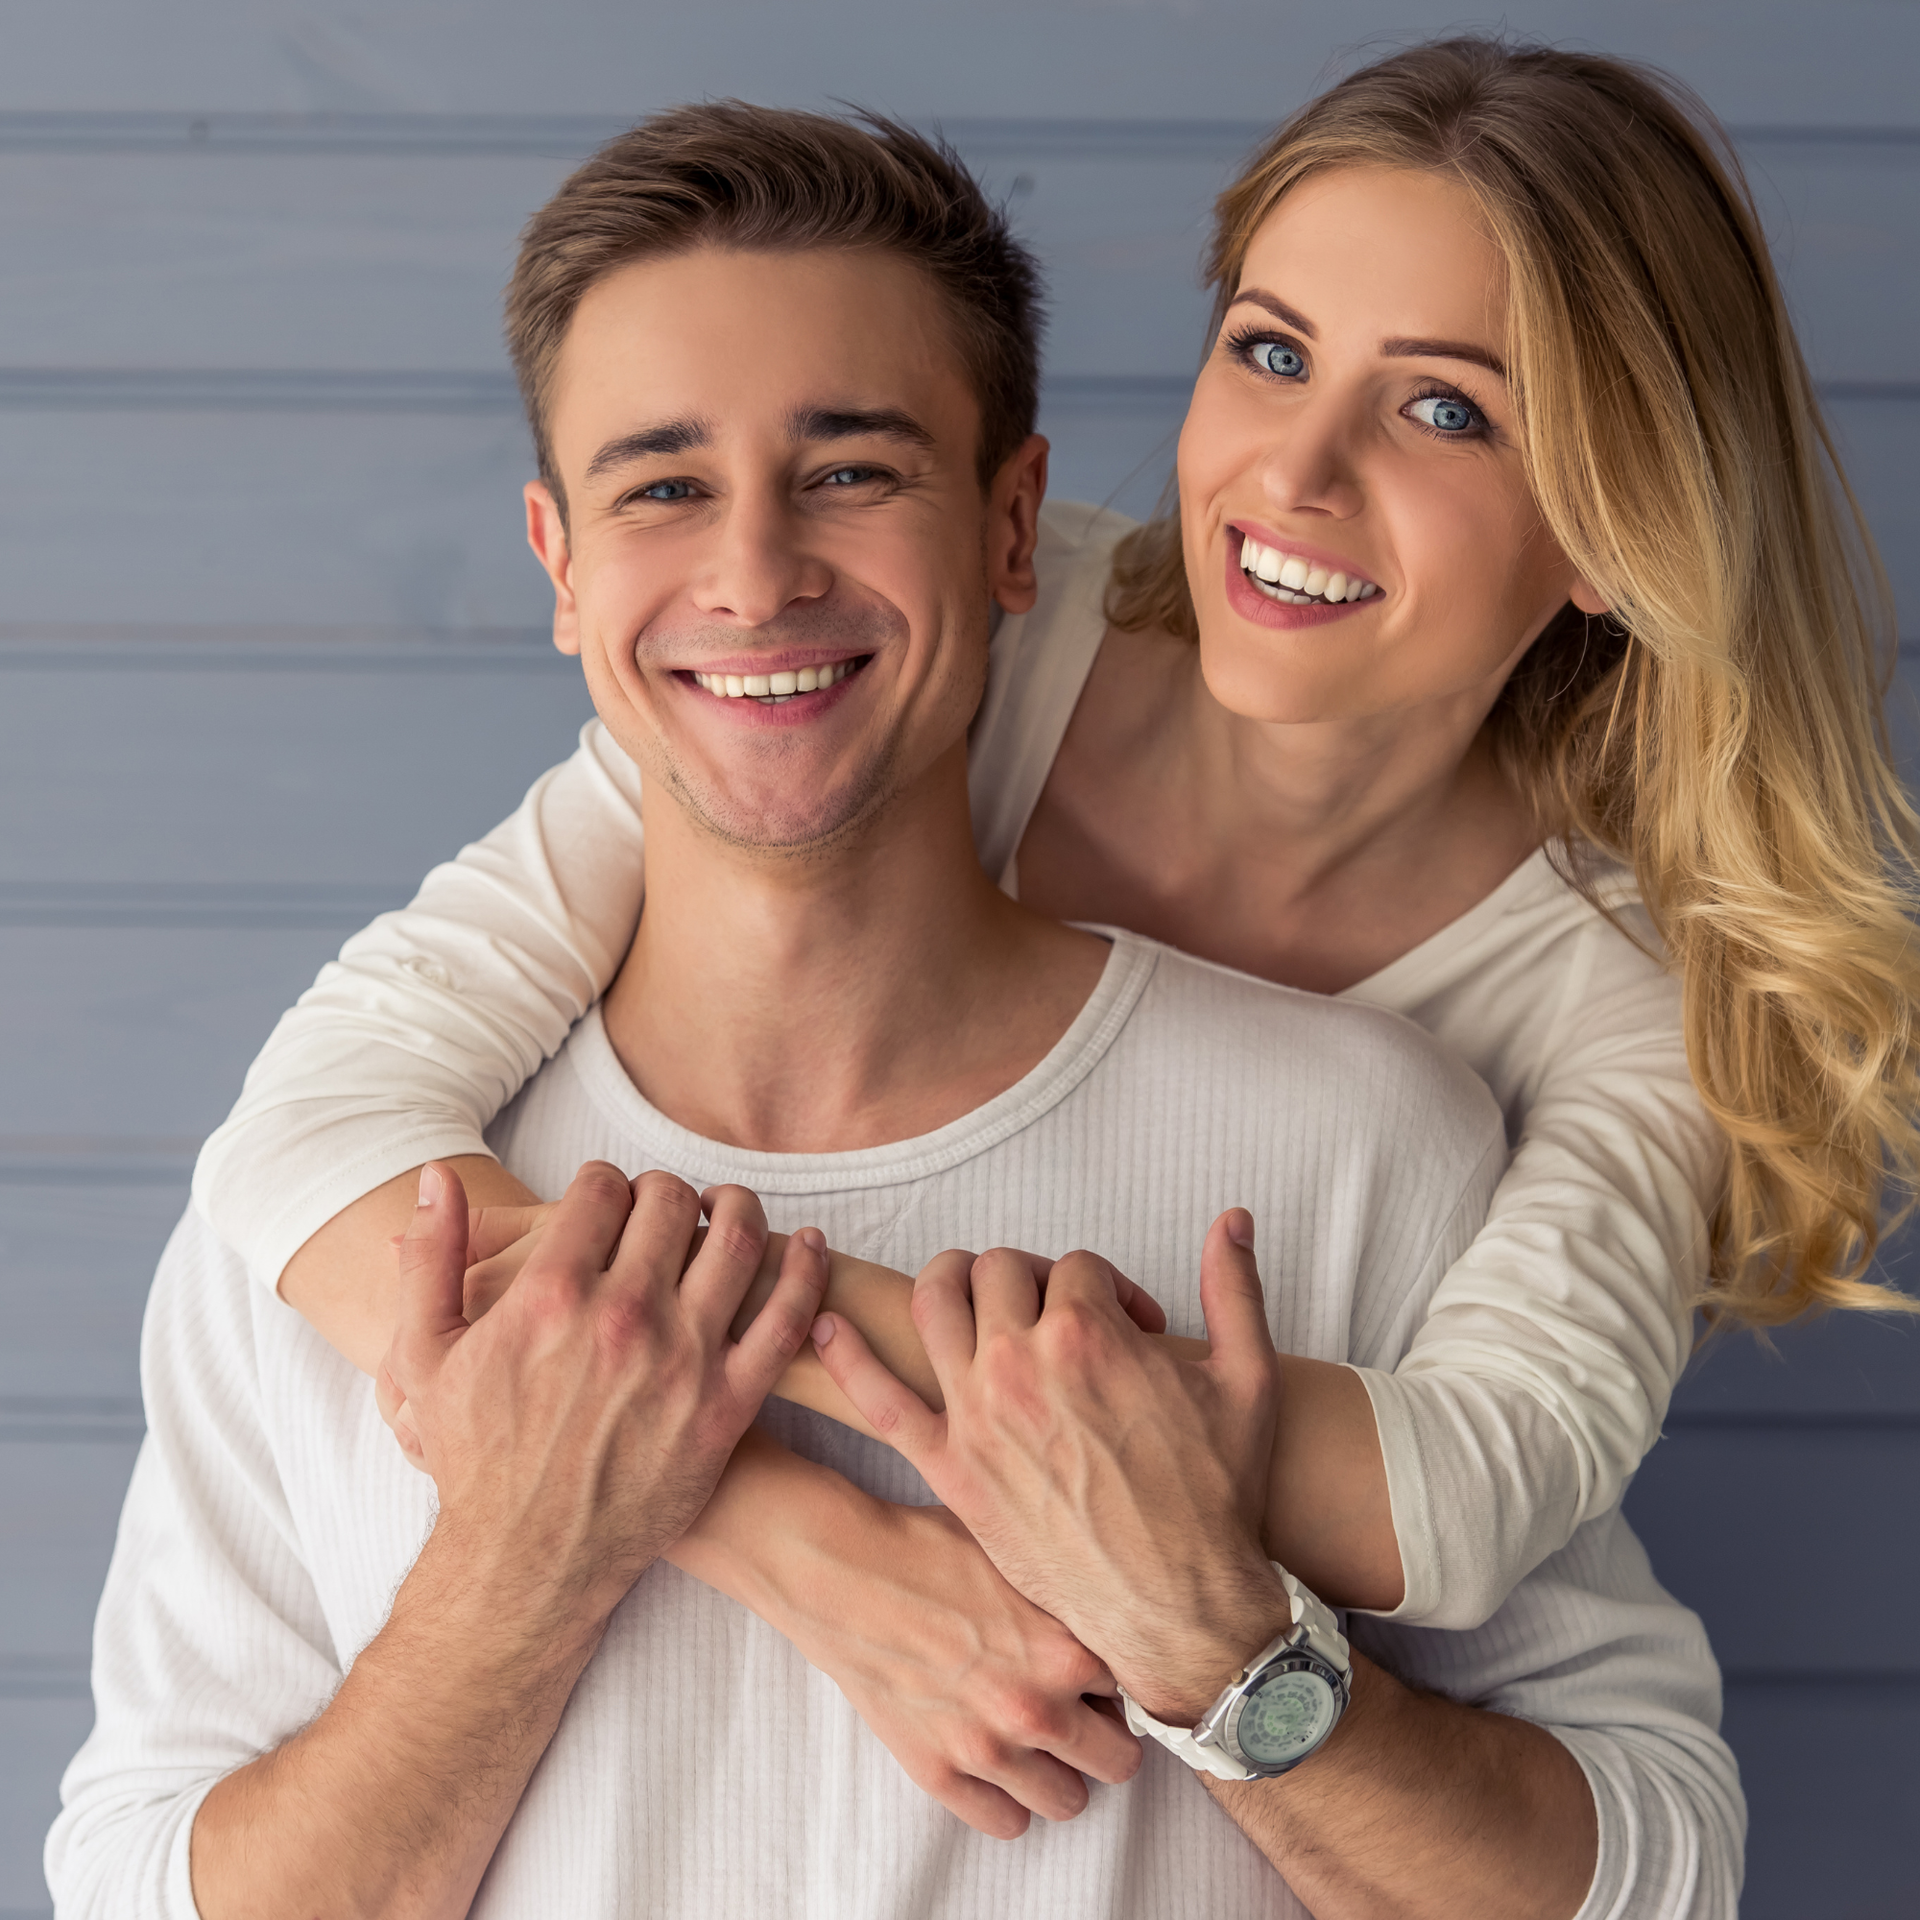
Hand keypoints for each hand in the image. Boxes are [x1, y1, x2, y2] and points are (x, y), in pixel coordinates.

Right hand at [384, 1160, 828, 1620]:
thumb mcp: (424, 1355)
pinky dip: (806, 1271)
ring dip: (738, 1207)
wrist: (526, 1562)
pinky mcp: (728, 1405)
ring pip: (735, 1240)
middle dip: (665, 1191)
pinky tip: (809, 1247)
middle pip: (670, 1203)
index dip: (605, 1182)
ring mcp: (684, 1360)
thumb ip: (429, 1258)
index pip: (603, 1187)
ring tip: (726, 1209)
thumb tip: (435, 1177)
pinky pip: (787, 1319)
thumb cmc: (474, 1458)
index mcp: (551, 1294)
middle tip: (661, 1208)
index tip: (606, 1199)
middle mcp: (624, 1316)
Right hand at [769, 1493, 1140, 1835]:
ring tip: (1037, 1740)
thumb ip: (1070, 1595)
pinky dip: (1009, 1800)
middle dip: (1104, 1735)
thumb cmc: (927, 1547)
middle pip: (1117, 1761)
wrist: (844, 1570)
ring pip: (1068, 1802)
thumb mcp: (1018, 1552)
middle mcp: (1035, 1710)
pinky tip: (996, 1763)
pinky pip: (1006, 1824)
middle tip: (1078, 1713)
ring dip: (1061, 1773)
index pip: (1134, 1692)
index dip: (1112, 1677)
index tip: (1094, 1671)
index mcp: (1065, 1651)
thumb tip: (1108, 1608)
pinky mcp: (939, 1773)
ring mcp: (986, 1750)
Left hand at [810, 1211, 1290, 1721]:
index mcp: (1088, 1333)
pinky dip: (846, 1355)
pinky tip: (826, 1324)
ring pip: (934, 1303)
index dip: (1110, 1287)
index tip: (1134, 1326)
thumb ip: (1234, 1287)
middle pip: (1000, 1268)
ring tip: (975, 1298)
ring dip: (951, 1282)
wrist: (1181, 1606)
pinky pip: (879, 1401)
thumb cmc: (1217, 1497)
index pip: (1076, 1265)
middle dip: (1034, 1278)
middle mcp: (1021, 1362)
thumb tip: (1234, 1216)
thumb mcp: (1248, 1380)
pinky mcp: (949, 1467)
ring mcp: (976, 1414)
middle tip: (1061, 1316)